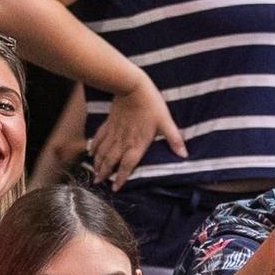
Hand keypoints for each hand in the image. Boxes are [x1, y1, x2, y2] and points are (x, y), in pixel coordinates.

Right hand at [87, 74, 185, 189]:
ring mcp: (114, 132)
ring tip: (94, 172)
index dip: (121, 178)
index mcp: (137, 143)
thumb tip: (184, 155)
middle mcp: (123, 141)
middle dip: (104, 173)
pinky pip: (99, 137)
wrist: (131, 86)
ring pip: (103, 151)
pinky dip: (94, 146)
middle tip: (97, 183)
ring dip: (97, 163)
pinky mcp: (109, 123)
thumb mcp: (165, 121)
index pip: (127, 165)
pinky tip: (90, 152)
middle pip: (111, 160)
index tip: (115, 188)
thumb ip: (174, 139)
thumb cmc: (150, 104)